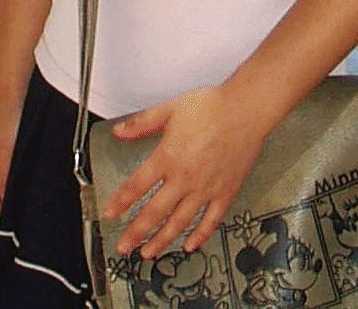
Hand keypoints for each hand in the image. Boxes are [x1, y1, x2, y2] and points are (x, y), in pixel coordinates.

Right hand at [0, 95, 22, 213]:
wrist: (16, 89)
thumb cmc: (7, 118)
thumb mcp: (6, 154)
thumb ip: (6, 179)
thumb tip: (9, 202)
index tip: (11, 212)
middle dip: (3, 194)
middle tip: (21, 200)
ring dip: (10, 180)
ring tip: (25, 184)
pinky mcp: (2, 140)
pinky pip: (6, 162)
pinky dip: (14, 168)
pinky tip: (27, 168)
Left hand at [102, 86, 266, 258]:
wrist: (246, 109)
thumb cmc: (213, 106)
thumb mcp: (171, 108)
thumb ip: (143, 122)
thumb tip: (119, 131)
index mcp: (169, 156)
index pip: (137, 185)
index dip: (121, 202)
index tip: (110, 213)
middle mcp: (185, 177)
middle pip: (155, 212)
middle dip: (136, 232)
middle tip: (123, 246)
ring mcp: (206, 188)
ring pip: (180, 221)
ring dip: (162, 240)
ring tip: (149, 252)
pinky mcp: (225, 192)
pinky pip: (211, 220)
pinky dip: (200, 236)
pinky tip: (190, 245)